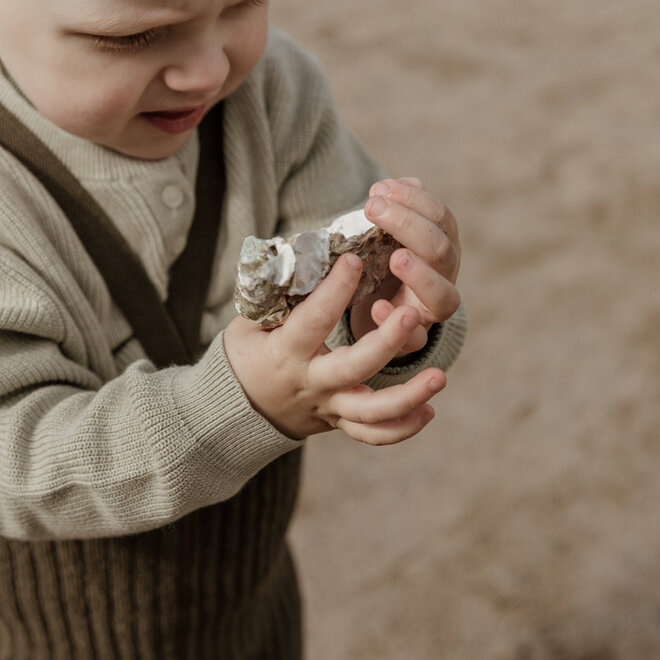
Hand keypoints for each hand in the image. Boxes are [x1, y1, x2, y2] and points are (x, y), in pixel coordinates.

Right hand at [224, 254, 445, 444]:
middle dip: (385, 342)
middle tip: (412, 313)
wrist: (239, 412)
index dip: (334, 291)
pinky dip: (403, 427)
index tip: (354, 260)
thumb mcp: (249, 325)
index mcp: (284, 354)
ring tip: (439, 376)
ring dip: (408, 396)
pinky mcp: (339, 423)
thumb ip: (279, 300)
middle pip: (353, 368)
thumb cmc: (246, 356)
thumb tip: (310, 259)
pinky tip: (429, 410)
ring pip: (371, 412)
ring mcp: (328, 407)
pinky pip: (373, 434)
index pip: (312, 322)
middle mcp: (310, 384)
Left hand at [351, 177, 461, 353]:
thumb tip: (399, 183)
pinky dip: (398, 322)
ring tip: (397, 258)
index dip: (414, 200)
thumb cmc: (382, 266)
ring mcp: (432, 310)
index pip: (440, 218)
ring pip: (444, 297)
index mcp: (441, 247)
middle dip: (410, 227)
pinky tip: (378, 307)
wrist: (376, 314)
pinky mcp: (413, 339)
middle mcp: (444, 277)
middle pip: (442, 250)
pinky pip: (415, 337)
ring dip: (422, 276)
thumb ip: (395, 210)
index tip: (379, 189)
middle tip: (374, 210)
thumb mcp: (386, 237)